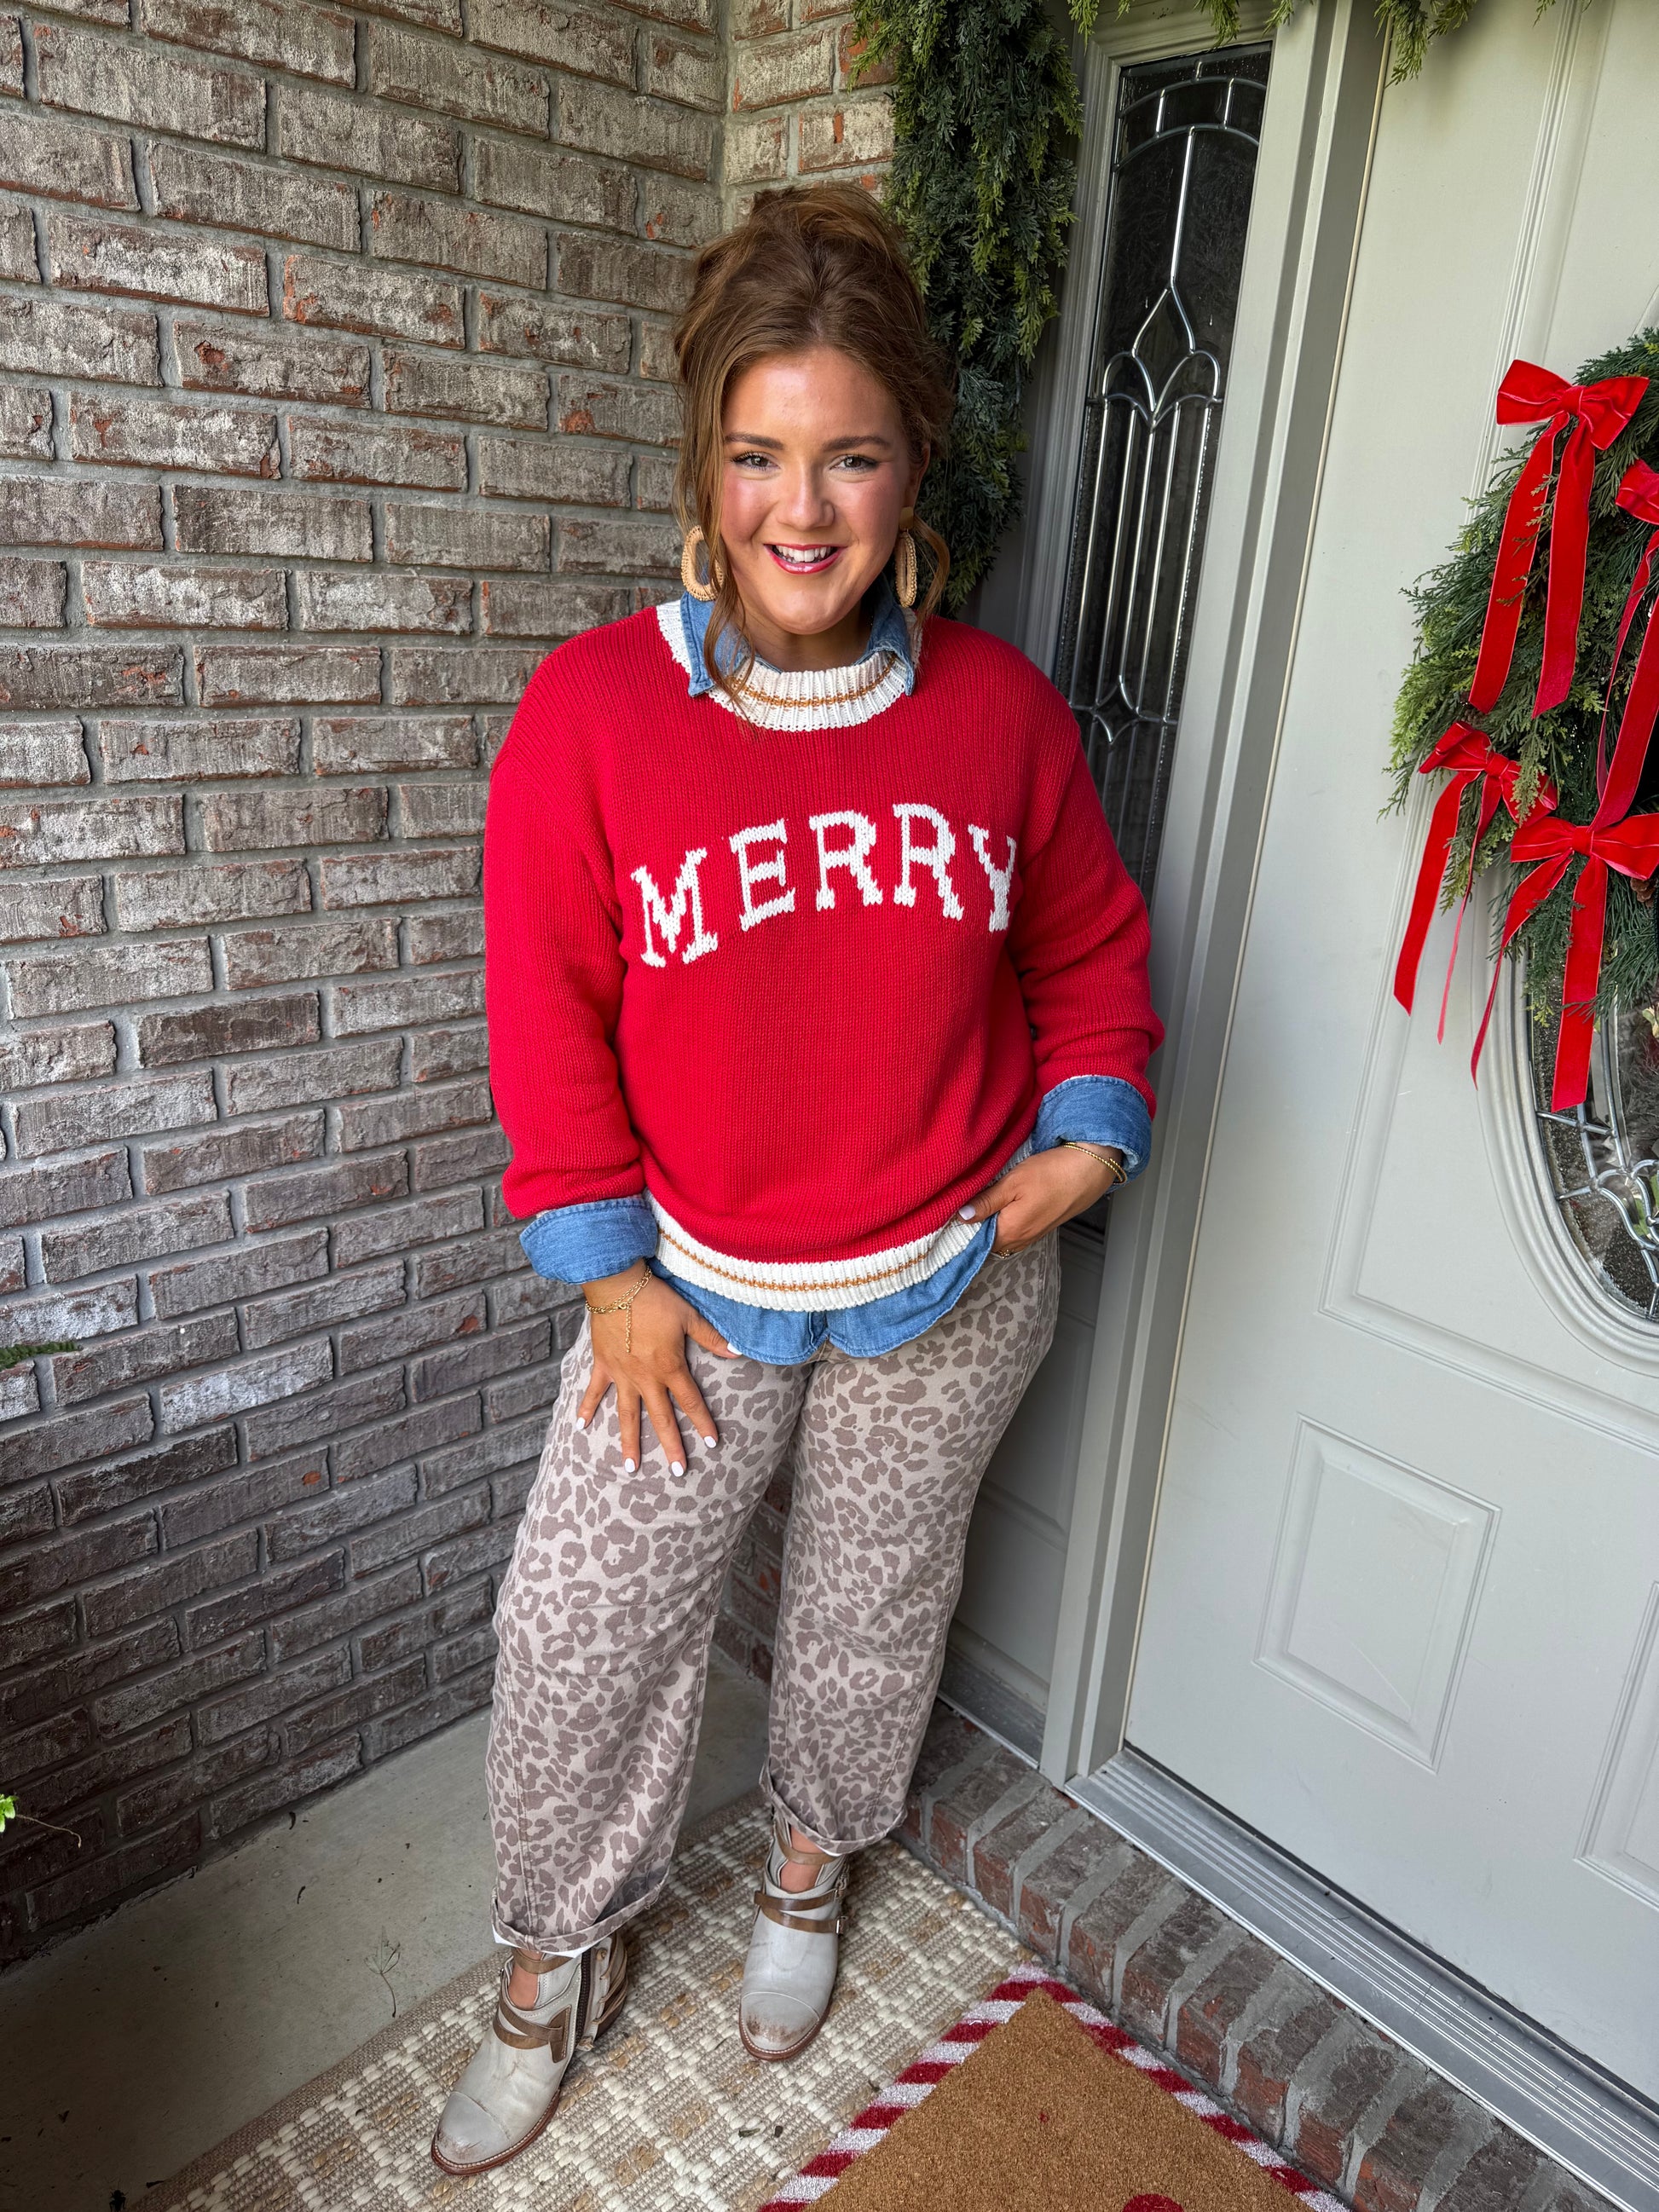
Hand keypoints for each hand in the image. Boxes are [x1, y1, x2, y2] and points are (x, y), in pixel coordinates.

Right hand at [577, 1269, 735, 1477]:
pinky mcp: (602, 1365)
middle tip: (678, 1472)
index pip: (691, 1401)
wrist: (617, 1285)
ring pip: (627, 1415)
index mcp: (669, 1367)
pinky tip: (580, 1428)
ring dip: (629, 1442)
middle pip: (662, 1418)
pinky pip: (594, 1392)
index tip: (711, 1444)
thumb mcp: (689, 1316)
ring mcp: (622, 1375)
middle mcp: (646, 1378)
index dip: (703, 1423)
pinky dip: (586, 1409)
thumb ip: (712, 1338)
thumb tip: (737, 1352)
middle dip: (671, 1446)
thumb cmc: (656, 1299)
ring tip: (630, 1468)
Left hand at [960, 1144, 1121, 1252]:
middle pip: (988, 1242)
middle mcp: (1021, 1239)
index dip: (960, 1233)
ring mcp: (1033, 1234)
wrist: (1089, 1170)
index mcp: (1010, 1231)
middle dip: (973, 1231)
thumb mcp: (1012, 1183)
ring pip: (1002, 1237)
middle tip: (956, 1213)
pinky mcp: (1041, 1225)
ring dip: (989, 1227)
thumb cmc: (1052, 1173)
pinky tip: (999, 1208)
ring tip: (976, 1209)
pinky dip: (1003, 1223)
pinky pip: (1015, 1231)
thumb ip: (986, 1202)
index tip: (946, 1222)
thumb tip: (961, 1217)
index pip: (975, 1243)